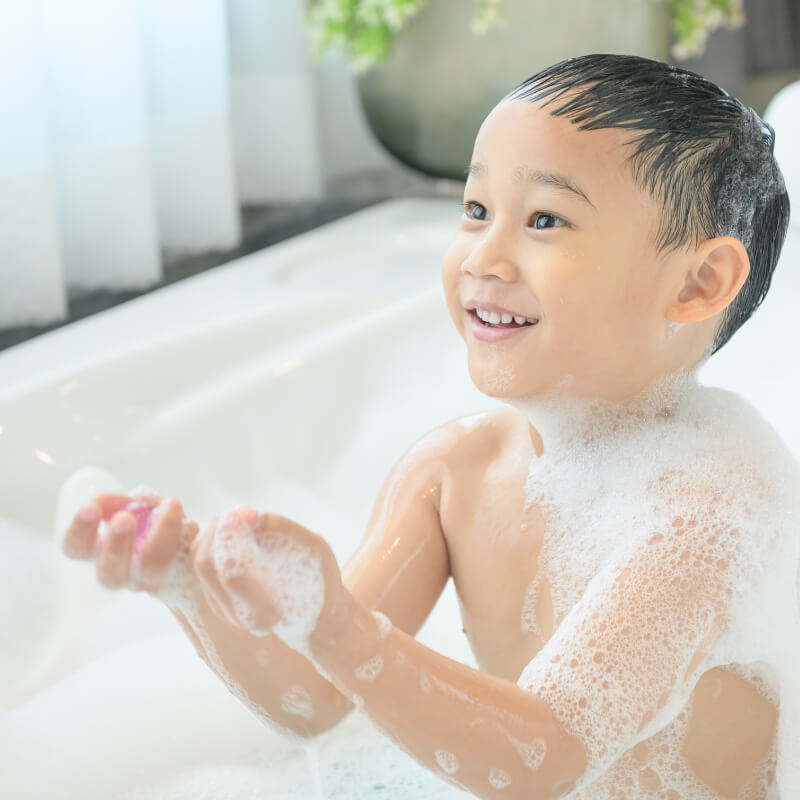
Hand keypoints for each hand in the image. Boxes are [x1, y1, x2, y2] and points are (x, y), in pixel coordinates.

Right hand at [62, 490, 198, 595]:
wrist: (185, 553)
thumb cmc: (149, 525)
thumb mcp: (133, 507)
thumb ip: (118, 503)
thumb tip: (101, 500)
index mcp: (99, 552)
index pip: (76, 548)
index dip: (80, 530)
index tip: (90, 508)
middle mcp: (121, 572)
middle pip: (109, 572)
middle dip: (116, 544)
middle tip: (124, 518)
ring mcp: (150, 580)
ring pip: (151, 568)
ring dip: (161, 534)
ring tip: (170, 505)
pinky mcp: (180, 578)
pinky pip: (185, 559)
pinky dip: (189, 533)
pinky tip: (190, 517)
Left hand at [191, 508, 346, 654]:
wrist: (317, 614)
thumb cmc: (321, 579)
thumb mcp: (316, 549)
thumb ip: (286, 530)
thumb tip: (250, 514)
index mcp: (264, 610)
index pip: (230, 572)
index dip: (232, 535)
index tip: (245, 511)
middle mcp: (237, 615)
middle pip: (206, 563)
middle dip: (218, 529)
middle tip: (241, 511)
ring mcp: (224, 610)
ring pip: (199, 562)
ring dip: (214, 533)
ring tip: (240, 519)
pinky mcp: (217, 601)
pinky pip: (204, 566)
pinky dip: (215, 542)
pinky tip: (237, 533)